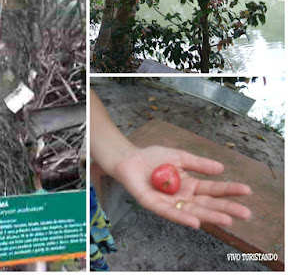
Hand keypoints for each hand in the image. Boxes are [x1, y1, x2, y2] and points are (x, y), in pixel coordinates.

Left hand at [113, 145, 251, 228]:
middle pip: (207, 204)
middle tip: (246, 213)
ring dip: (210, 216)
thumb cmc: (153, 157)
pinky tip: (196, 221)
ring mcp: (169, 202)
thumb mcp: (179, 156)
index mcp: (189, 184)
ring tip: (228, 219)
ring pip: (192, 211)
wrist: (129, 158)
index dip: (229, 190)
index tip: (247, 190)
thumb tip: (221, 168)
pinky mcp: (154, 205)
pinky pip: (170, 213)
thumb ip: (198, 164)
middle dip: (226, 208)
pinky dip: (183, 217)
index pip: (212, 189)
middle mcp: (182, 196)